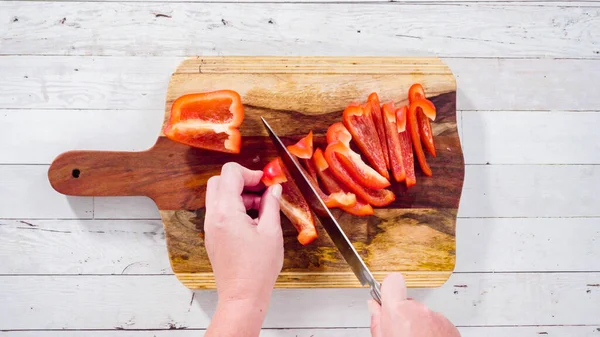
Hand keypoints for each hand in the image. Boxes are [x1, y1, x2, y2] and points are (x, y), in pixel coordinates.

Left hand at [204, 162, 283, 306]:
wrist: (242, 297)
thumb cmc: (257, 269)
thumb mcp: (271, 232)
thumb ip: (271, 205)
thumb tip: (274, 189)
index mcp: (226, 212)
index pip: (230, 173)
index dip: (250, 173)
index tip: (266, 182)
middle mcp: (213, 217)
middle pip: (219, 182)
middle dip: (241, 181)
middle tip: (262, 191)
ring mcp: (210, 228)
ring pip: (218, 197)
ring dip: (239, 195)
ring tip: (261, 209)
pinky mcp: (213, 237)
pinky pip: (220, 212)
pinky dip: (234, 208)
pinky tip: (253, 222)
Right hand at [369, 273, 460, 336]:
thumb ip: (377, 321)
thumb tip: (374, 308)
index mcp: (398, 311)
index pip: (391, 282)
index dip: (387, 290)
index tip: (385, 297)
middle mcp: (418, 310)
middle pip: (407, 303)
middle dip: (403, 315)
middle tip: (399, 333)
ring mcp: (436, 317)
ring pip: (422, 314)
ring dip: (418, 325)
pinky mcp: (449, 325)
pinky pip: (435, 323)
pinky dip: (431, 332)